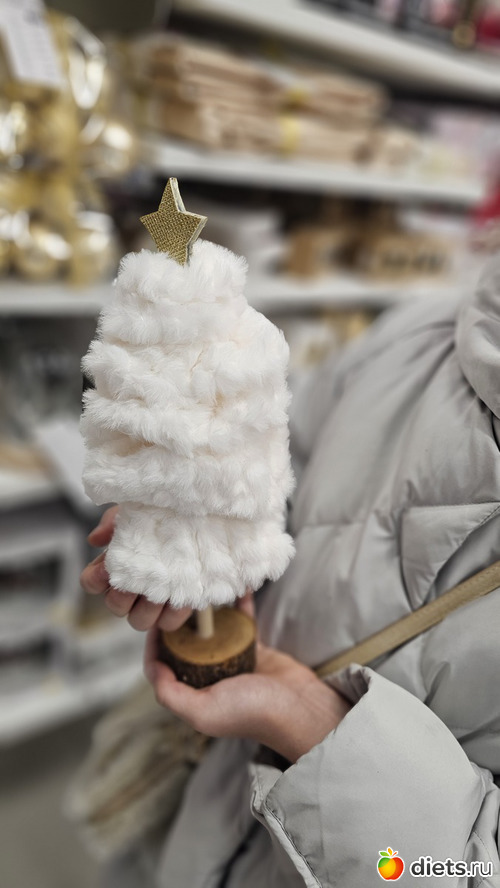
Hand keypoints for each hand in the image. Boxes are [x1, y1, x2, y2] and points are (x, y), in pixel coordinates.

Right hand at [80, 506, 190, 631]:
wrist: (204, 525)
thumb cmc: (166, 517)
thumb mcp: (140, 509)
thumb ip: (114, 521)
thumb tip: (96, 539)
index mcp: (116, 565)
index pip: (91, 582)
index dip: (95, 579)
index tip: (107, 568)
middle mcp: (130, 589)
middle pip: (114, 606)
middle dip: (123, 595)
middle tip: (138, 578)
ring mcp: (153, 603)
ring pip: (138, 621)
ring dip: (148, 607)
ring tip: (163, 587)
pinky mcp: (176, 610)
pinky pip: (168, 623)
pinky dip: (173, 611)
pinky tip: (182, 592)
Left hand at [144, 594, 351, 762]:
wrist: (300, 709)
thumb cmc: (251, 713)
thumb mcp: (203, 712)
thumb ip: (171, 694)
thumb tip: (153, 667)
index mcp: (193, 694)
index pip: (161, 666)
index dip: (154, 644)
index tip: (154, 619)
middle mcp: (208, 676)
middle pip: (184, 644)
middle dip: (178, 621)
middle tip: (176, 596)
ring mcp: (231, 660)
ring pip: (211, 629)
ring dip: (207, 610)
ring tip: (201, 587)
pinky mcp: (253, 647)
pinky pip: (240, 621)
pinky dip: (238, 604)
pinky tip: (236, 586)